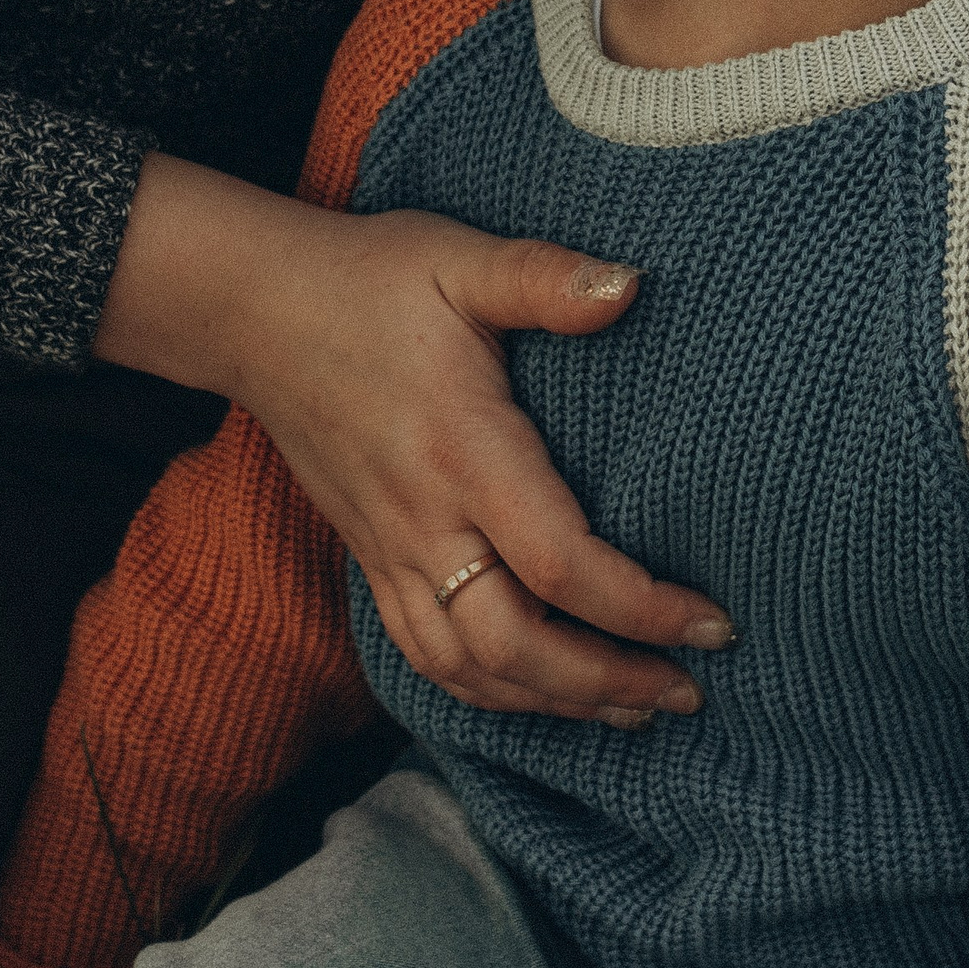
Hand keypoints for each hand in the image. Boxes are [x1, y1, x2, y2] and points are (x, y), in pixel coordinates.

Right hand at [93, 156, 734, 724]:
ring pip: (468, 670)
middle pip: (515, 648)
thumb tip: (633, 285)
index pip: (560, 563)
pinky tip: (539, 695)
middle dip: (608, 684)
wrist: (255, 311)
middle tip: (689, 688)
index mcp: (463, 449)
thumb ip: (545, 278)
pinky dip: (488, 693)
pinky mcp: (370, 558)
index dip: (642, 610)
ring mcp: (390, 549)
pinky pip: (425, 656)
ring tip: (635, 709)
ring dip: (555, 704)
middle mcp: (424, 519)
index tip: (713, 625)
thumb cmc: (369, 278)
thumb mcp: (460, 259)